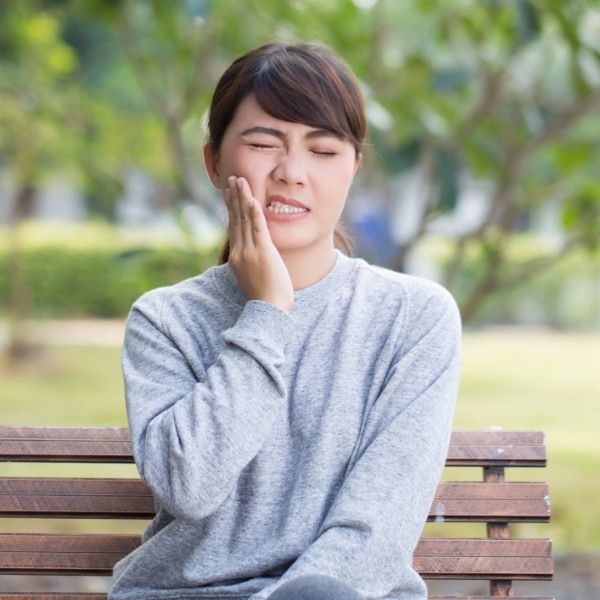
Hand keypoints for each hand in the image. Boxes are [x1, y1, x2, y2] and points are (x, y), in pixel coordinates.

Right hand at [224, 176, 293, 312]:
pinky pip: (258, 229)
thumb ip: (251, 262)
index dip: (232, 208)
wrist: (268, 311)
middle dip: (234, 197)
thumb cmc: (265, 298)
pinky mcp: (263, 253)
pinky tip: (253, 199)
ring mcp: (250, 252)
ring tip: (240, 181)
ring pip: (245, 220)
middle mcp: (240, 252)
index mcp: (236, 257)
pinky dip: (255, 213)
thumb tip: (255, 254)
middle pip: (236, 219)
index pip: (233, 227)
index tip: (230, 192)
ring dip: (243, 198)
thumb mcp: (253, 276)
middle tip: (232, 179)